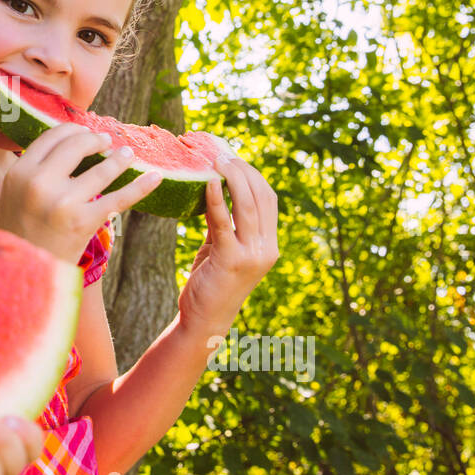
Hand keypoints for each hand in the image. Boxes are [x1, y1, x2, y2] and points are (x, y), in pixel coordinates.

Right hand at [0, 122, 161, 264]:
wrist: (20, 273)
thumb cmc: (18, 232)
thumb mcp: (13, 193)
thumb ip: (34, 169)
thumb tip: (68, 143)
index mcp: (19, 172)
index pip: (52, 137)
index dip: (73, 129)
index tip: (84, 132)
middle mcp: (40, 183)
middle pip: (77, 145)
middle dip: (97, 139)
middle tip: (107, 141)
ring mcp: (64, 202)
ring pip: (102, 169)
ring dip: (120, 158)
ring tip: (128, 154)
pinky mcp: (85, 222)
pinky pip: (120, 197)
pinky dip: (142, 186)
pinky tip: (156, 177)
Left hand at [178, 154, 279, 334]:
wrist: (205, 321)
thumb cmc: (211, 282)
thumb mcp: (221, 247)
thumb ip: (224, 222)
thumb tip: (214, 189)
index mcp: (269, 243)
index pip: (268, 199)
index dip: (252, 174)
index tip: (232, 158)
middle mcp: (267, 248)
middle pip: (260, 197)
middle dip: (242, 170)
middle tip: (221, 153)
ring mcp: (252, 255)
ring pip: (246, 206)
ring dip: (232, 178)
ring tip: (215, 161)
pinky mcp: (231, 261)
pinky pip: (224, 223)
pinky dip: (216, 200)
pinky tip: (208, 183)